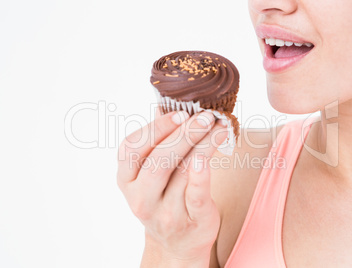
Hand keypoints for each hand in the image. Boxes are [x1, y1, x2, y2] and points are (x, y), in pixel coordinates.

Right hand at [117, 110, 227, 261]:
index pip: (132, 149)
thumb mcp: (150, 175)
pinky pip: (196, 195)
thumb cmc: (164, 197)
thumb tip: (171, 106)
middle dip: (183, 134)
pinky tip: (212, 151)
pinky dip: (203, 173)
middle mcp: (141, 198)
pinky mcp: (191, 221)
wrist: (177, 242)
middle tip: (205, 117)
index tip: (179, 113)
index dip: (156, 128)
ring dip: (202, 144)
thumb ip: (156, 144)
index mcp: (126, 180)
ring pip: (182, 172)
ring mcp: (165, 213)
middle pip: (158, 161)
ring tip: (218, 127)